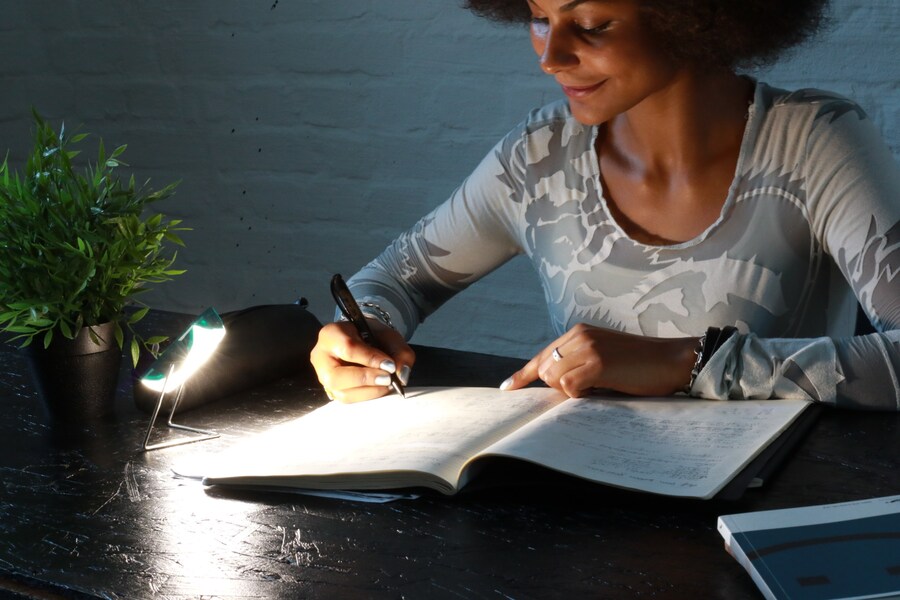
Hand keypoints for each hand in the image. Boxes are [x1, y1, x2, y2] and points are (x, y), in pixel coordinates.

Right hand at [310, 319, 414, 402]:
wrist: (361, 340)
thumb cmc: (372, 335)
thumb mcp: (388, 336)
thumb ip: (399, 351)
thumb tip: (401, 375)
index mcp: (331, 334)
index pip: (348, 349)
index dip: (370, 359)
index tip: (390, 365)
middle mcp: (321, 356)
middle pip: (336, 377)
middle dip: (365, 379)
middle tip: (387, 379)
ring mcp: (323, 376)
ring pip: (341, 393)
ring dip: (368, 392)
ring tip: (386, 384)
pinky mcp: (331, 390)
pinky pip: (347, 400)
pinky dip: (367, 396)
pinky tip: (379, 388)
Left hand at [500, 323, 697, 397]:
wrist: (672, 361)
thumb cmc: (641, 365)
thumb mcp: (604, 357)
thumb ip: (579, 364)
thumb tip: (554, 386)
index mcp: (579, 332)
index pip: (543, 355)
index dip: (524, 373)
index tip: (508, 388)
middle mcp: (580, 336)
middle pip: (545, 370)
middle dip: (557, 388)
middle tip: (587, 391)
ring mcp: (588, 348)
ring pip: (554, 379)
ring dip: (571, 392)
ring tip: (598, 388)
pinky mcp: (597, 363)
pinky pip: (570, 387)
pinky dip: (580, 396)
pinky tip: (602, 390)